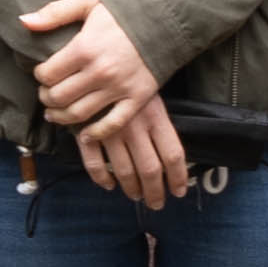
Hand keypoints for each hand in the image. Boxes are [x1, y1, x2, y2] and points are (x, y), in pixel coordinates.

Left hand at [22, 0, 158, 129]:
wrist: (167, 15)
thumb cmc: (125, 6)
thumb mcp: (88, 1)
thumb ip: (55, 13)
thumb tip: (24, 21)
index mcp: (85, 48)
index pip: (48, 74)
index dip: (39, 76)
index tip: (42, 73)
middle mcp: (100, 72)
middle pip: (60, 97)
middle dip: (47, 98)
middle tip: (46, 94)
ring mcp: (119, 88)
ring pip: (79, 114)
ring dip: (61, 117)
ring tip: (56, 113)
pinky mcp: (138, 98)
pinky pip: (113, 124)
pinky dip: (96, 133)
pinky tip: (84, 135)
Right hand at [81, 90, 185, 209]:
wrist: (94, 63)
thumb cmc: (128, 81)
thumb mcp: (151, 97)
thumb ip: (160, 125)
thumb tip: (172, 159)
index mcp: (155, 116)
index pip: (173, 154)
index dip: (178, 177)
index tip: (179, 191)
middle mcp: (135, 126)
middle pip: (150, 169)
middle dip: (155, 191)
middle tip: (157, 203)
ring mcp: (110, 130)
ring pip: (124, 171)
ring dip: (131, 188)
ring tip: (136, 195)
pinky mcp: (87, 132)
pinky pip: (94, 163)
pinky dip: (101, 178)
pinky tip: (109, 185)